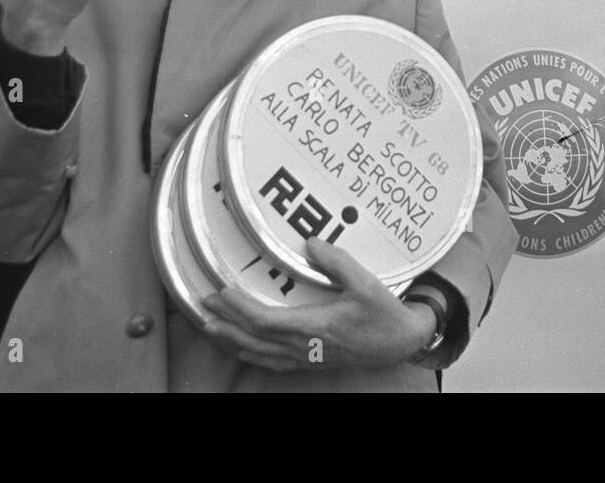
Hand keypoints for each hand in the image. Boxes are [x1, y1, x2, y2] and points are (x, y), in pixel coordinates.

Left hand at [200, 238, 436, 371]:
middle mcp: (305, 347)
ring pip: (259, 354)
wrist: (402, 342)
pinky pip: (271, 361)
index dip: (239, 308)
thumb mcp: (367, 283)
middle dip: (225, 323)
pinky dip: (250, 353)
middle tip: (202, 306)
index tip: (222, 291)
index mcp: (315, 328)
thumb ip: (337, 261)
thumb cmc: (385, 314)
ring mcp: (306, 358)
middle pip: (254, 340)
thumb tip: (310, 242)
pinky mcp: (311, 361)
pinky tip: (241, 348)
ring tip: (210, 327)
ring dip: (232, 340)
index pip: (265, 321)